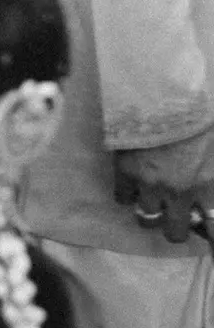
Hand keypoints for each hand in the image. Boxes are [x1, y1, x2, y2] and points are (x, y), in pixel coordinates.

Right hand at [115, 125, 213, 247]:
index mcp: (210, 187)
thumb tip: (210, 189)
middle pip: (174, 233)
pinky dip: (128, 193)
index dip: (211, 237)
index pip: (213, 228)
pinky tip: (134, 182)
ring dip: (152, 210)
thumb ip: (213, 173)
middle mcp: (180, 193)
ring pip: (146, 218)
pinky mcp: (126, 172)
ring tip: (153, 197)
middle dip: (177, 227)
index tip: (208, 238)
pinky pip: (122, 197)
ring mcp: (150, 184)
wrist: (167, 89)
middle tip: (178, 216)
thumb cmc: (204, 114)